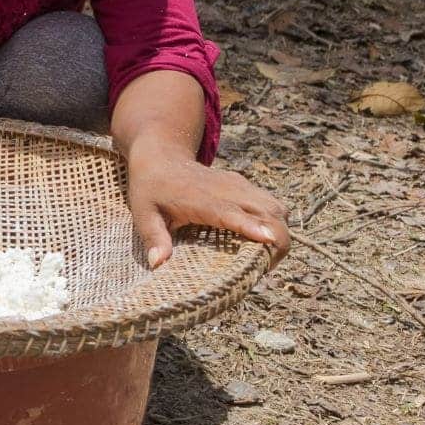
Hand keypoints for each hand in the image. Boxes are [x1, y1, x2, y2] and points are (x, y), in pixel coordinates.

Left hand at [127, 156, 289, 268]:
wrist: (160, 157)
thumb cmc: (150, 189)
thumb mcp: (143, 213)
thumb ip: (154, 237)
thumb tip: (157, 263)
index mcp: (201, 199)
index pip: (232, 212)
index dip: (251, 226)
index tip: (268, 239)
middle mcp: (226, 190)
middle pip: (267, 212)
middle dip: (277, 240)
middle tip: (265, 268)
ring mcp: (239, 186)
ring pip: (275, 208)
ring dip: (280, 232)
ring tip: (267, 258)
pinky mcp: (245, 187)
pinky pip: (272, 205)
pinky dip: (276, 223)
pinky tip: (265, 241)